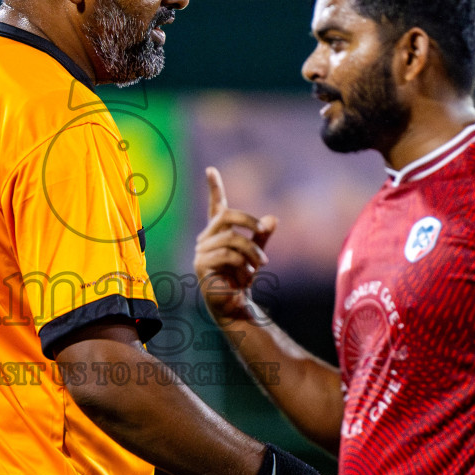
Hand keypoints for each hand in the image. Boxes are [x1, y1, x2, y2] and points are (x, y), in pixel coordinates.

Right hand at [195, 167, 277, 320]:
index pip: (215, 206)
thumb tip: (273, 219)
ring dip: (251, 252)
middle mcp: (207, 238)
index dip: (214, 187)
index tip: (210, 169)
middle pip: (225, 216)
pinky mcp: (201, 264)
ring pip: (231, 239)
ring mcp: (201, 251)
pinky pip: (225, 254)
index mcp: (219, 232)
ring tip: (260, 266)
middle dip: (248, 220)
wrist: (234, 305)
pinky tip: (246, 275)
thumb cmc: (242, 278)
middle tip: (263, 230)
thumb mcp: (256, 254)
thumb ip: (262, 237)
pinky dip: (242, 264)